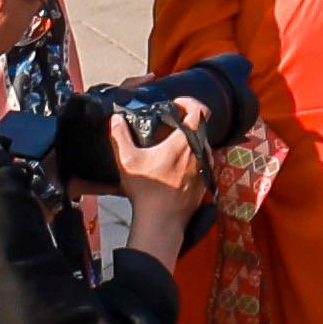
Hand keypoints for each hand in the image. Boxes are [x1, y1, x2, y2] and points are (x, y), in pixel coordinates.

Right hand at [109, 106, 218, 230]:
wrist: (162, 220)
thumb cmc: (147, 191)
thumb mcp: (128, 161)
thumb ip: (120, 137)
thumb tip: (115, 120)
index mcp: (186, 142)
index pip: (200, 111)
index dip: (189, 102)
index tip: (176, 104)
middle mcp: (202, 151)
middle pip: (200, 127)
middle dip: (185, 122)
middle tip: (169, 124)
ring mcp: (207, 165)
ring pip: (202, 143)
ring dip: (189, 140)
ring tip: (170, 144)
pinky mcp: (206, 179)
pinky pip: (203, 159)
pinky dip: (192, 156)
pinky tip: (175, 164)